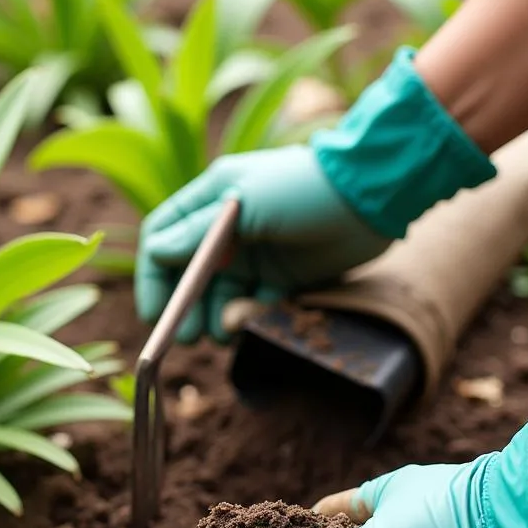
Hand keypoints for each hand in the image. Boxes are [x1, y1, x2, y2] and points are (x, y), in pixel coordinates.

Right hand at [134, 146, 388, 342]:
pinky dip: (253, 316)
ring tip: (228, 331)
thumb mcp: (245, 204)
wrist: (373, 196)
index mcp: (212, 201)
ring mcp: (256, 255)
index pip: (164, 240)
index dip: (155, 278)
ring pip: (222, 297)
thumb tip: (157, 251)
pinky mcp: (283, 278)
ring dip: (219, 318)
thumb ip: (198, 231)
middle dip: (186, 309)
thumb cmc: (304, 189)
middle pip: (190, 277)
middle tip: (189, 338)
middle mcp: (228, 229)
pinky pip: (256, 306)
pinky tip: (260, 318)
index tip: (154, 313)